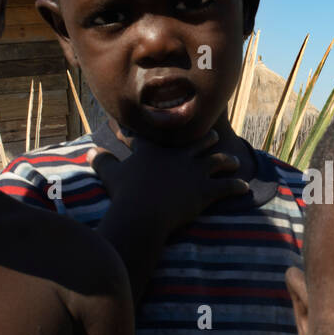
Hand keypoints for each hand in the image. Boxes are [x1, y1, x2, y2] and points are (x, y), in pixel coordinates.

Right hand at [88, 128, 248, 246]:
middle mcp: (179, 156)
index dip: (169, 129)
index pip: (164, 135)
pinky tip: (245, 188)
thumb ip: (103, 161)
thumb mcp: (111, 175)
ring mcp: (194, 172)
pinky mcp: (205, 191)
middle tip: (214, 135)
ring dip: (227, 161)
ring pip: (216, 161)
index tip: (175, 121)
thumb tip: (88, 152)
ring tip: (234, 162)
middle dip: (207, 139)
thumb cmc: (125, 195)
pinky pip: (226, 187)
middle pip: (198, 143)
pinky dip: (236, 187)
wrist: (142, 213)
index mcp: (157, 150)